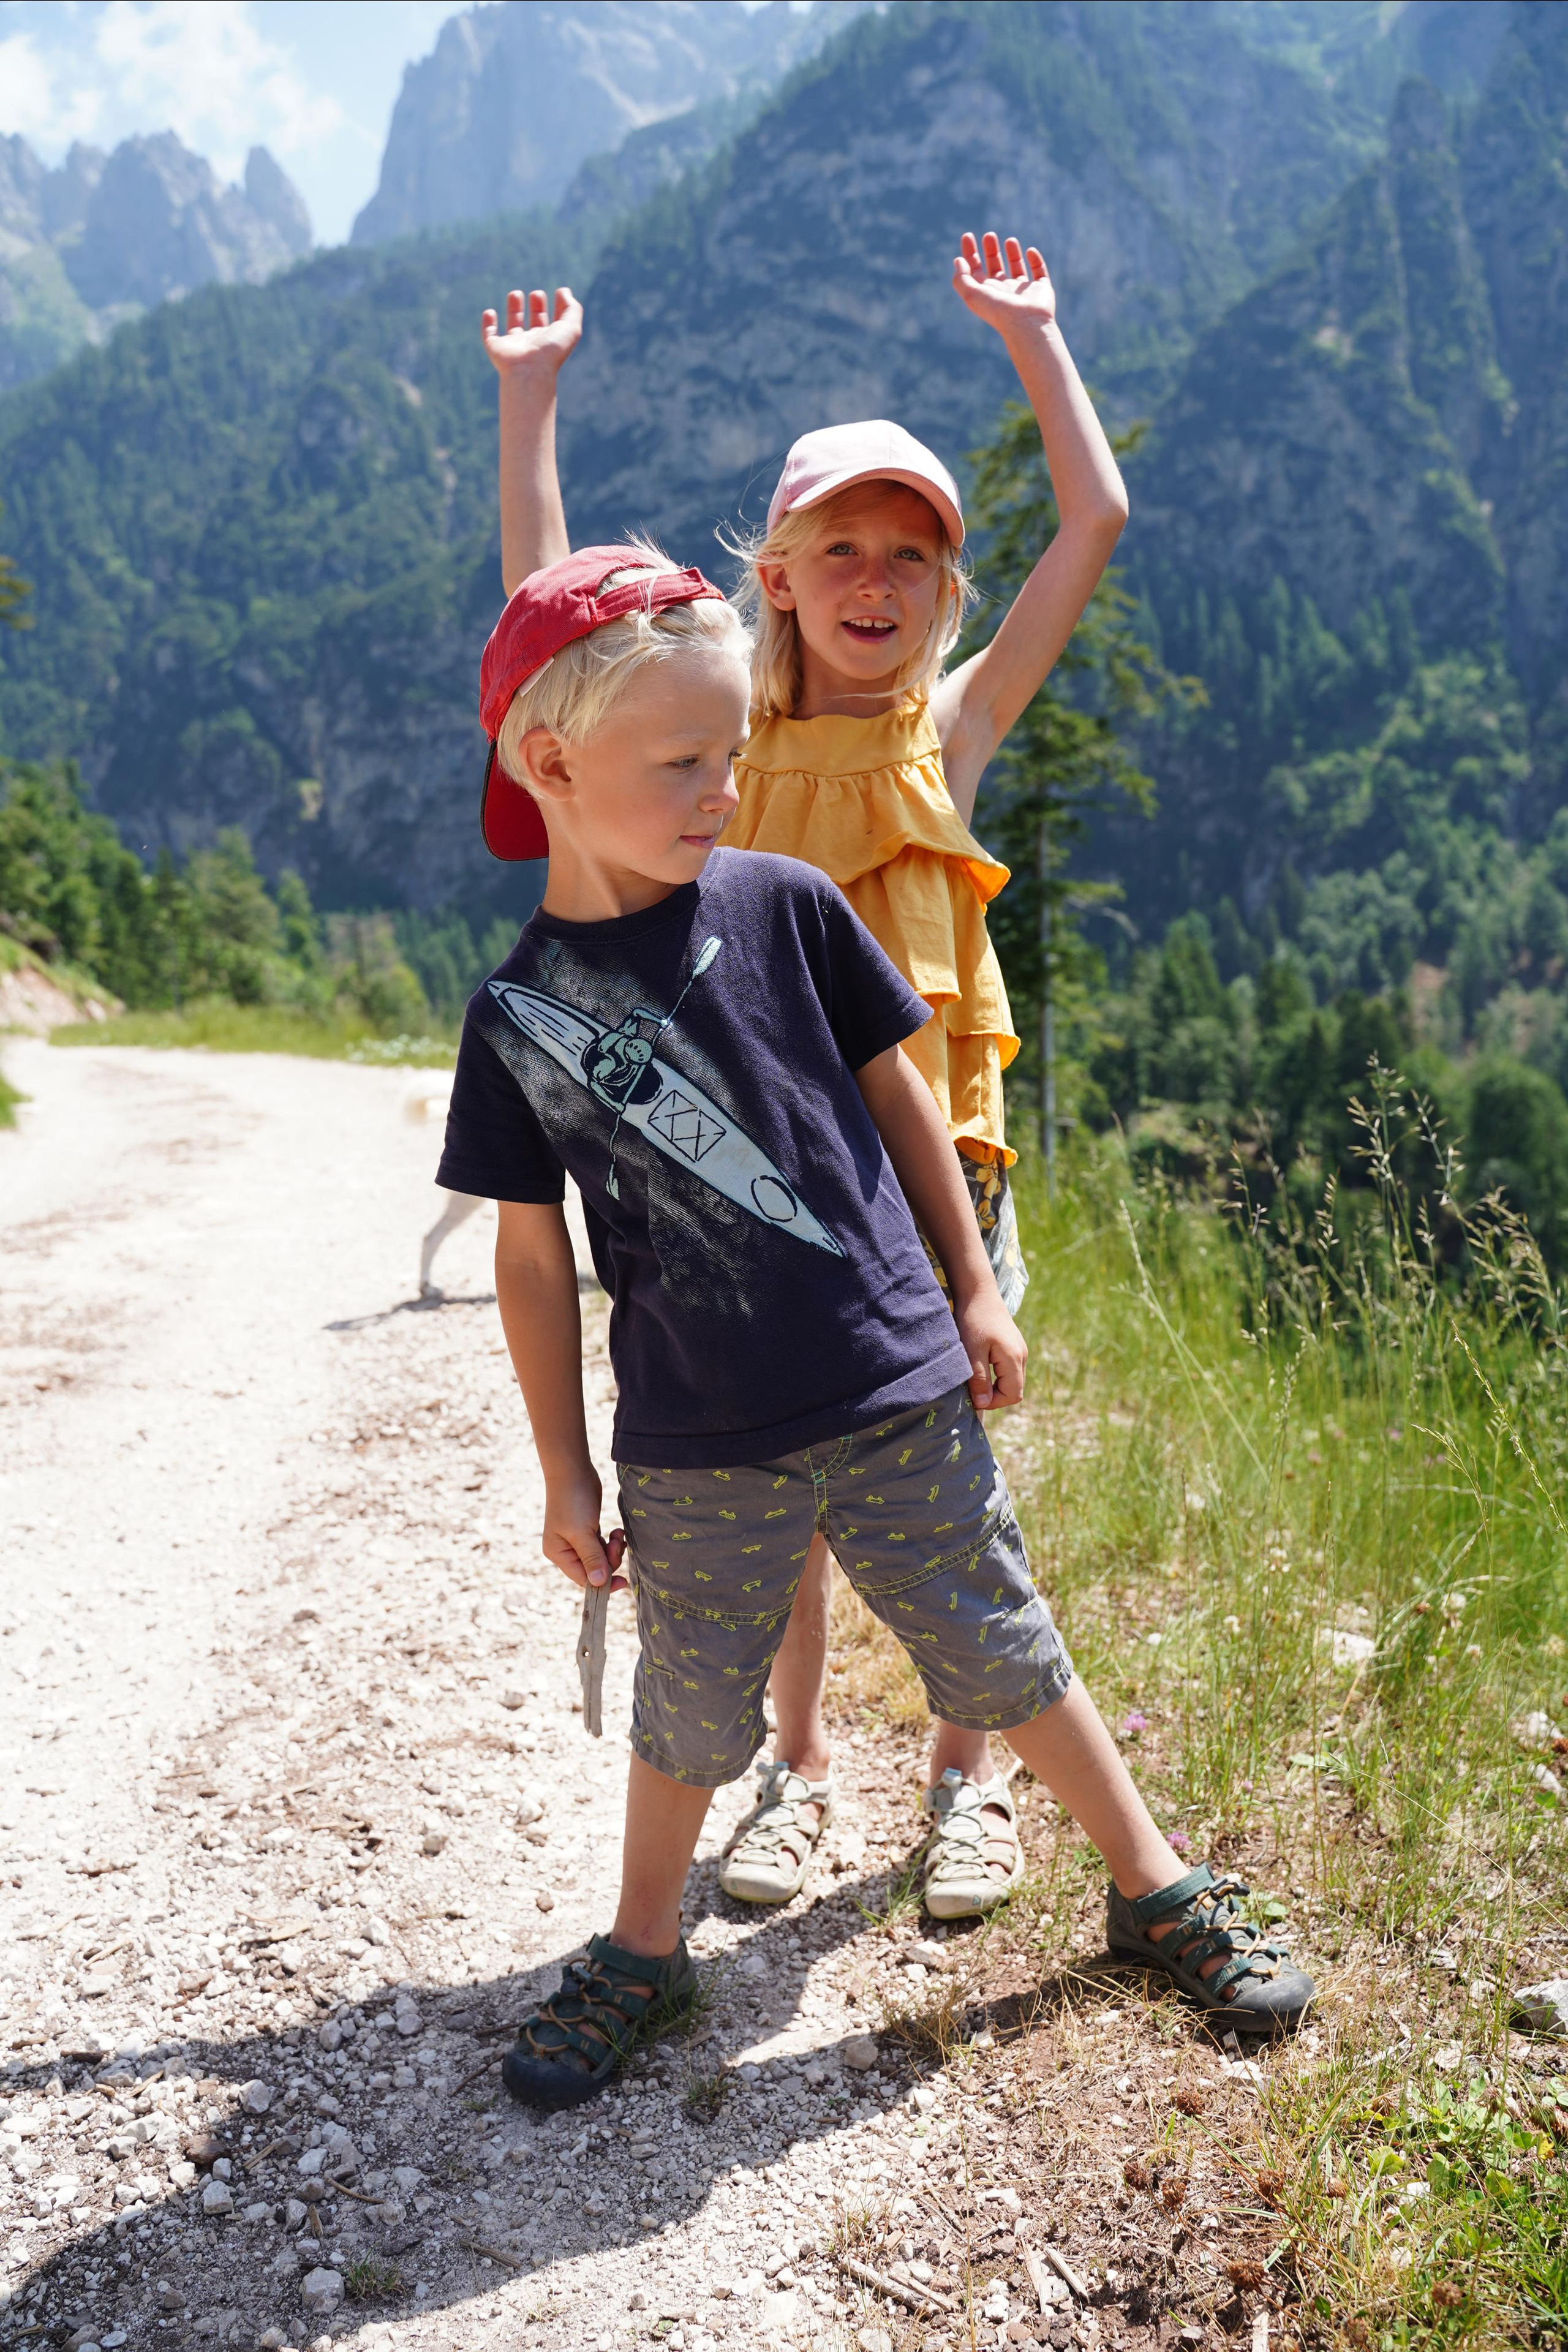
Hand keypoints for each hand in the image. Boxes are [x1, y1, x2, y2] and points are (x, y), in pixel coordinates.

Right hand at [481, 285, 582, 381]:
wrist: (529, 371)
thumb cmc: (550, 350)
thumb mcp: (570, 327)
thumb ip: (571, 308)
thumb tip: (564, 291)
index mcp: (550, 341)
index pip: (555, 322)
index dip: (559, 308)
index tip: (559, 292)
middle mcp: (533, 344)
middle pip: (535, 323)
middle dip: (537, 307)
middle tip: (537, 293)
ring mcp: (514, 347)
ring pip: (514, 326)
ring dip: (514, 310)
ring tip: (515, 293)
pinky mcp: (496, 349)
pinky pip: (489, 335)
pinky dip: (488, 324)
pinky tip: (490, 312)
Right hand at [541, 1472, 627, 1591]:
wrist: (573, 1470)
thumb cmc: (573, 1500)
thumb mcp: (582, 1532)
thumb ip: (592, 1558)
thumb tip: (599, 1584)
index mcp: (558, 1554)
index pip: (583, 1579)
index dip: (603, 1583)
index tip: (623, 1582)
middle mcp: (565, 1550)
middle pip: (593, 1569)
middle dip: (610, 1560)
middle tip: (618, 1544)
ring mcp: (576, 1540)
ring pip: (600, 1557)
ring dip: (613, 1550)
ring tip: (618, 1534)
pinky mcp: (587, 1529)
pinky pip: (602, 1546)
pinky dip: (612, 1542)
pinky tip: (617, 1532)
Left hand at [951, 231, 1056, 340]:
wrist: (1026, 323)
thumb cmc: (998, 310)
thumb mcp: (972, 294)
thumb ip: (962, 278)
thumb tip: (958, 260)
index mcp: (987, 293)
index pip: (975, 270)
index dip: (970, 253)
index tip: (967, 236)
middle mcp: (1004, 291)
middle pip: (995, 267)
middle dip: (990, 250)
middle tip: (989, 235)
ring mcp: (1023, 291)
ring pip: (1016, 268)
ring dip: (1013, 253)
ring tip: (1010, 240)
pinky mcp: (1041, 289)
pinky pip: (1040, 271)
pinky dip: (1036, 260)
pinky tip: (1030, 251)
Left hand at [955, 1285, 1026, 1410]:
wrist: (979, 1292)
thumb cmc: (973, 1320)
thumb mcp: (972, 1351)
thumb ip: (979, 1379)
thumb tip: (983, 1403)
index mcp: (1014, 1358)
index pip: (1013, 1395)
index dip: (993, 1402)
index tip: (974, 1396)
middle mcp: (1022, 1355)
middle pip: (1015, 1390)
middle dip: (995, 1396)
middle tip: (973, 1389)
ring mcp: (1020, 1350)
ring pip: (1013, 1380)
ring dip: (995, 1386)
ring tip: (975, 1378)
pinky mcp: (1014, 1346)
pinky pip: (1010, 1370)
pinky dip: (997, 1376)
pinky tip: (981, 1366)